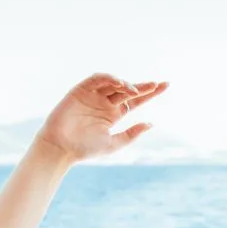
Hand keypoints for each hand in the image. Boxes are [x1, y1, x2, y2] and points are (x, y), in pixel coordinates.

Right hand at [33, 73, 168, 162]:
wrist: (61, 148)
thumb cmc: (85, 149)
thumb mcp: (113, 143)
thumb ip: (131, 134)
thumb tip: (151, 123)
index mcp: (113, 114)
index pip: (135, 101)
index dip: (149, 93)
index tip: (165, 86)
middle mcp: (104, 103)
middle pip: (127, 90)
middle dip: (143, 87)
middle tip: (158, 85)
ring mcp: (93, 95)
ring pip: (113, 83)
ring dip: (125, 84)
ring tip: (134, 91)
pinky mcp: (80, 90)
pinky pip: (97, 79)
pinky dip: (108, 78)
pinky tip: (119, 84)